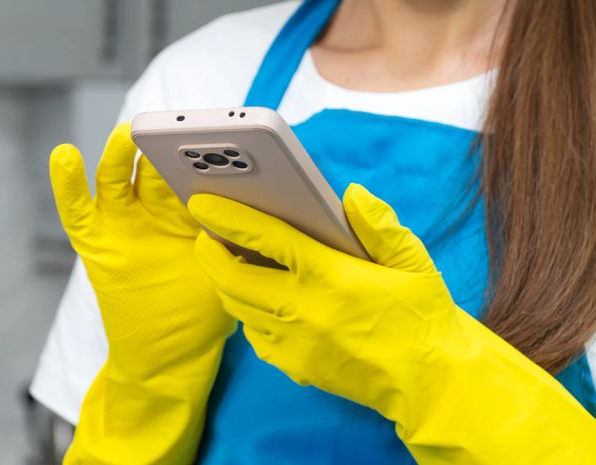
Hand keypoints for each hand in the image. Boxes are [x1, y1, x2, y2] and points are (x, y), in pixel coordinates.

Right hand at [50, 122, 234, 380]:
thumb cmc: (205, 313)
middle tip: (173, 130)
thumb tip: (263, 199)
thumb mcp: (229, 270)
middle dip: (164, 147)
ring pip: (116, 179)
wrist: (171, 355)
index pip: (194, 172)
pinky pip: (77, 210)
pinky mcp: (96, 243)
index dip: (203, 154)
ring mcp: (124, 225)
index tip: (218, 134)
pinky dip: (67, 184)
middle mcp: (156, 211)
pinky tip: (65, 156)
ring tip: (127, 135)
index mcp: (191, 212)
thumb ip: (234, 237)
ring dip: (119, 154)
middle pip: (154, 168)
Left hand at [189, 184, 595, 464]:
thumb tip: (350, 194)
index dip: (228, 217)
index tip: (201, 202)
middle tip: (207, 234)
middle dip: (209, 251)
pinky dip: (248, 312)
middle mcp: (304, 309)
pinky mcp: (294, 366)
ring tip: (227, 259)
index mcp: (331, 276)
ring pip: (237, 306)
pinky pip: (254, 335)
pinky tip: (259, 298)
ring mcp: (294, 342)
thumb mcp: (411, 261)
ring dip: (225, 280)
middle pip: (231, 276)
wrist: (431, 383)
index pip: (265, 237)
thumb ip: (378, 224)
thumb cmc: (422, 317)